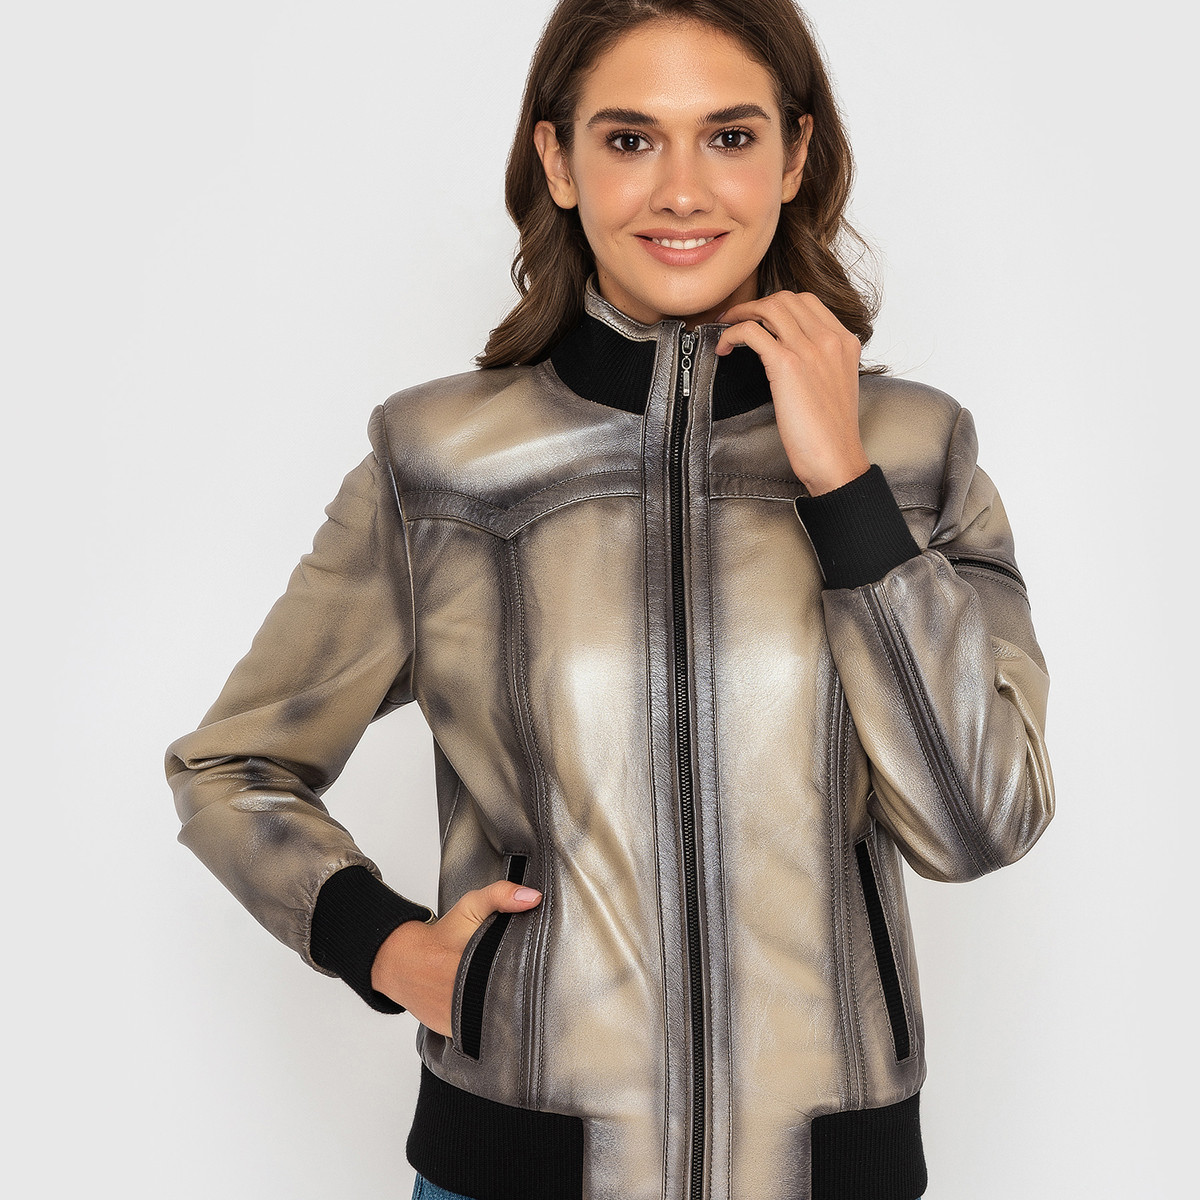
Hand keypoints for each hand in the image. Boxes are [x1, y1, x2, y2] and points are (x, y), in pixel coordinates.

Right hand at [370, 880, 541, 1034]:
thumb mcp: (471, 906)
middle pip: (506, 1000)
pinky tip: (494, 1011)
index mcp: (468, 963)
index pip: (512, 976)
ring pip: (494, 1021)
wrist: (403, 962)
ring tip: (513, 998)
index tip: (534, 968)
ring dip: (505, 1012)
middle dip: (519, 992)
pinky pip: (479, 1033)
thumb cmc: (443, 934)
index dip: (526, 973)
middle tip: (527, 982)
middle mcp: (461, 995)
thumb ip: (501, 895)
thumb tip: (534, 897)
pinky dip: (488, 1025)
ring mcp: (456, 1018)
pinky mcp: (452, 1032)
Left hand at [714, 291, 869, 495]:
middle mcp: (830, 338)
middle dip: (756, 305)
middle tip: (736, 318)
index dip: (777, 304)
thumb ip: (822, 361)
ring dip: (740, 313)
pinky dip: (732, 333)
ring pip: (768, 308)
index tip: (760, 317)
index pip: (808, 302)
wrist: (836, 458)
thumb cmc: (832, 432)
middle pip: (786, 299)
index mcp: (845, 341)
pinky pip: (751, 331)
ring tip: (725, 328)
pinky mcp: (787, 364)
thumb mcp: (836, 384)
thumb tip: (794, 354)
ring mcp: (810, 348)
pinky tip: (724, 347)